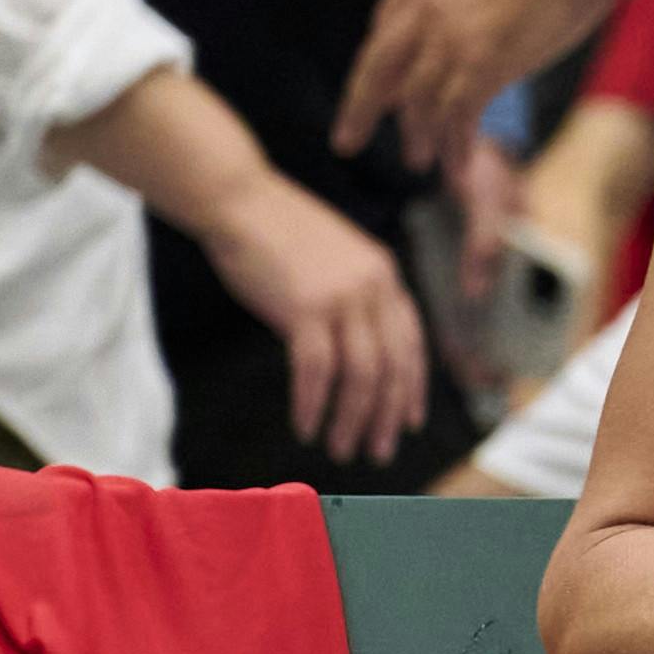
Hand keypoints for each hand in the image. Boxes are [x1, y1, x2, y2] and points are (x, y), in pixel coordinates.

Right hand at [200, 178, 435, 465]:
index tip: (410, 422)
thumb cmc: (278, 234)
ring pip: (361, 375)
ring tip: (340, 448)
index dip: (412, 387)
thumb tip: (356, 358)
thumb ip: (353, 302)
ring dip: (351, 419)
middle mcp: (373, 286)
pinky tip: (306, 426)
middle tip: (377, 452)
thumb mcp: (335, 263)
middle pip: (391, 366)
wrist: (240, 201)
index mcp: (385, 275)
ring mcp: (342, 296)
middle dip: (386, 416)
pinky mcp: (305, 307)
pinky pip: (316, 371)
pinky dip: (313, 404)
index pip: (412, 342)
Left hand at [342, 0, 619, 168]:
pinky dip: (455, 145)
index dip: (384, 62)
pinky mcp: (483, 63)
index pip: (386, 23)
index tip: (383, 88)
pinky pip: (457, 116)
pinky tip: (458, 165)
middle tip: (347, 140)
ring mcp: (451, 36)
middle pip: (378, 66)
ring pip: (417, 99)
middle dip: (360, 108)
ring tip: (420, 161)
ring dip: (418, 135)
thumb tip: (478, 1)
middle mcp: (426, 5)